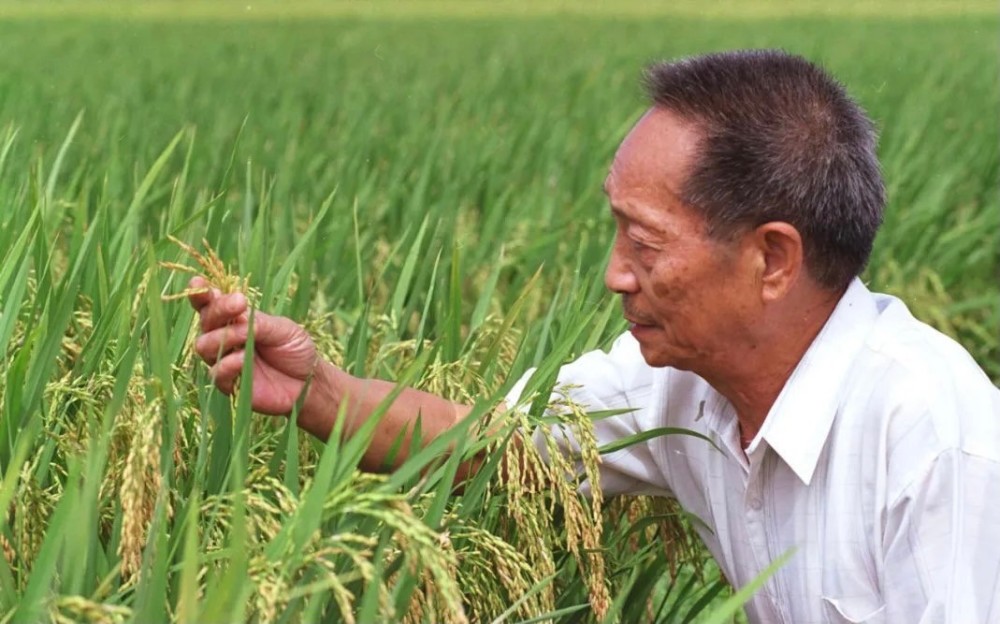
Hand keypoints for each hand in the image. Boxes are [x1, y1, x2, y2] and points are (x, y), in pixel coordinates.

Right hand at [187, 277, 318, 415]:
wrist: (309, 381)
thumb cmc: (295, 349)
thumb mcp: (283, 329)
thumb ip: (259, 322)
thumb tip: (237, 317)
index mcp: (235, 319)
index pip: (211, 304)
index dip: (200, 293)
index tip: (199, 284)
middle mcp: (224, 338)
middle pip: (205, 321)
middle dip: (219, 309)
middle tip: (239, 303)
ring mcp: (224, 361)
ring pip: (203, 346)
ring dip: (222, 337)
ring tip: (245, 335)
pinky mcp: (229, 384)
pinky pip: (217, 373)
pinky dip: (227, 364)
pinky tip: (242, 358)